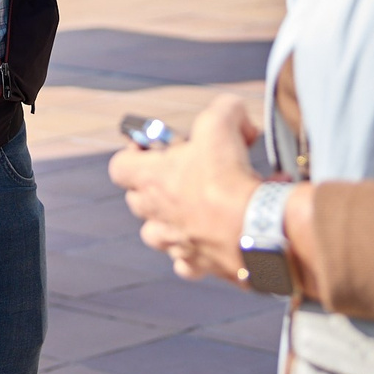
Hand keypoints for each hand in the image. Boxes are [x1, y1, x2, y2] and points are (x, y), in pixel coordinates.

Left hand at [108, 94, 262, 282]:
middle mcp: (156, 214)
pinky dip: (197, 252)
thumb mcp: (221, 122)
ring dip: (173, 220)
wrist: (254, 229)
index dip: (134, 153)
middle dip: (157, 185)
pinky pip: (187, 262)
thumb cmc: (227, 178)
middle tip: (186, 172)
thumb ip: (223, 109)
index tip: (154, 146)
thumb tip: (234, 111)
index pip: (119, 166)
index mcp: (151, 179)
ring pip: (158, 234)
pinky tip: (217, 236)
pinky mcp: (199, 265)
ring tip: (198, 206)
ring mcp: (174, 243)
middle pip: (138, 200)